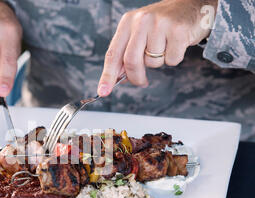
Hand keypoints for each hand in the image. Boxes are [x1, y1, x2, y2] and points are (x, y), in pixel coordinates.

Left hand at [98, 0, 217, 95]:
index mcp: (127, 22)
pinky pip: (171, 60)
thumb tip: (116, 78)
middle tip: (142, 82)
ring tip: (165, 46)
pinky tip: (176, 44)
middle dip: (136, 77)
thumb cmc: (162, 24)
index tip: (103, 91)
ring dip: (159, 62)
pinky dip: (174, 58)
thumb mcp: (139, 34)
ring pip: (152, 63)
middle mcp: (141, 20)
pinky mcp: (178, 30)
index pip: (113, 54)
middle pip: (131, 61)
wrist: (192, 6)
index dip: (107, 75)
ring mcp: (160, 24)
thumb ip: (126, 54)